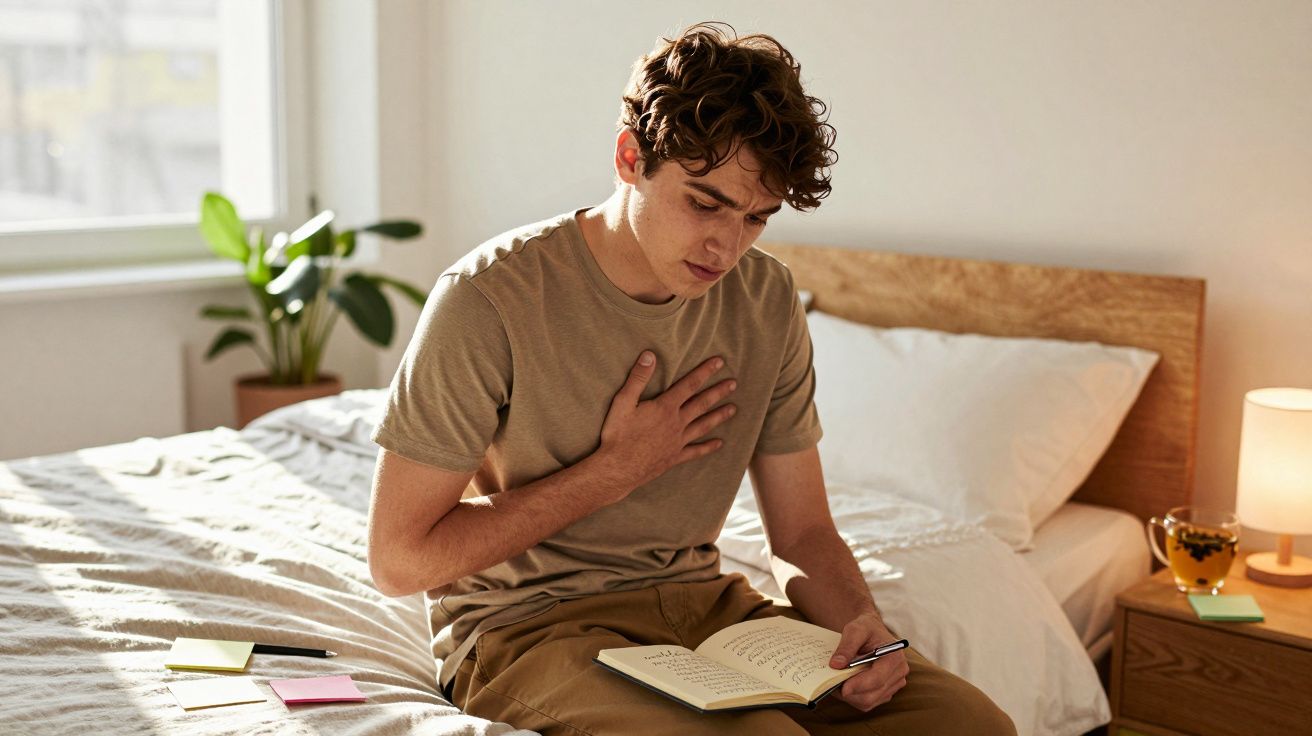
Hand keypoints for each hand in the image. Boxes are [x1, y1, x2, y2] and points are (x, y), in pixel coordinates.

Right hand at [593, 351, 737, 499]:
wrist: (618, 469)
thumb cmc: (617, 434)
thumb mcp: (623, 402)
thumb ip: (638, 378)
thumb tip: (650, 355)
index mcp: (665, 408)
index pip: (689, 384)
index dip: (705, 371)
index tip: (719, 362)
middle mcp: (676, 423)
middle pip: (702, 404)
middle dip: (718, 392)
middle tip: (734, 383)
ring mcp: (677, 441)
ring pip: (703, 426)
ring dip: (719, 416)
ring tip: (733, 409)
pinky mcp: (674, 457)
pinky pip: (695, 451)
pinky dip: (708, 447)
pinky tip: (719, 444)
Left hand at [828, 613, 909, 711]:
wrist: (872, 631)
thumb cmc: (865, 628)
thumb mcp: (855, 629)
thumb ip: (846, 646)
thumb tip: (836, 665)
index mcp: (894, 656)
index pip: (878, 678)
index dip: (859, 685)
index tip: (842, 688)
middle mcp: (899, 673)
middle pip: (872, 694)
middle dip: (851, 692)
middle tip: (832, 684)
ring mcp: (894, 684)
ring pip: (869, 701)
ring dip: (850, 696)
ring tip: (837, 683)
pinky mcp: (886, 692)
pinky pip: (868, 702)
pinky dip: (854, 697)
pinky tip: (845, 685)